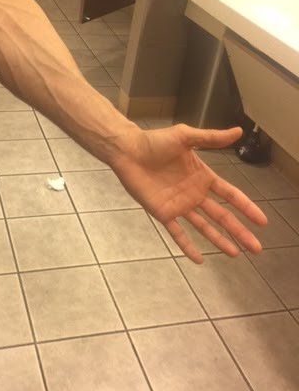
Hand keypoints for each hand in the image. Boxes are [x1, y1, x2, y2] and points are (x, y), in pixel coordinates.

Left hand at [111, 124, 266, 262]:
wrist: (128, 151)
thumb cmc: (155, 142)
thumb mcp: (186, 136)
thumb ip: (211, 138)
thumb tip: (238, 131)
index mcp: (202, 177)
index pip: (230, 195)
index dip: (246, 207)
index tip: (262, 221)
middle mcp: (194, 194)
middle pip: (222, 216)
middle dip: (239, 231)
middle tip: (256, 248)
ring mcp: (179, 205)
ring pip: (204, 227)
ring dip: (219, 240)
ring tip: (235, 254)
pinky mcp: (163, 213)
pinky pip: (177, 233)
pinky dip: (187, 246)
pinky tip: (199, 259)